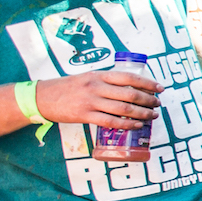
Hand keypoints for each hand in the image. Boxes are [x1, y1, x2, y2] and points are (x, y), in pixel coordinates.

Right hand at [33, 69, 159, 129]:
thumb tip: (131, 87)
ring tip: (152, 115)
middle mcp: (96, 87)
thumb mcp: (88, 78)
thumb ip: (106, 81)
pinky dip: (127, 124)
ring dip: (142, 113)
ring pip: (123, 109)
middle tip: (158, 103)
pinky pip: (111, 122)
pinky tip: (137, 125)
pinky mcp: (84, 116)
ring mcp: (90, 102)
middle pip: (130, 93)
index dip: (147, 83)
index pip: (129, 77)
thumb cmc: (68, 87)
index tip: (160, 88)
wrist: (42, 97)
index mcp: (98, 75)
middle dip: (148, 99)